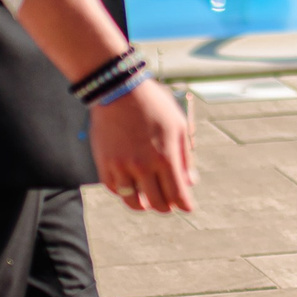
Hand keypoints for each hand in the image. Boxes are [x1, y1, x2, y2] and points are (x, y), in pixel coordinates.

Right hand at [90, 79, 194, 212]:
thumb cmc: (153, 105)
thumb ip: (185, 157)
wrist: (118, 90)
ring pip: (134, 202)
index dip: (185, 205)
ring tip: (149, 202)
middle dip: (167, 207)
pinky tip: (131, 187)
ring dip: (144, 205)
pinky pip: (115, 189)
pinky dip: (124, 193)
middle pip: (158, 203)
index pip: (178, 195)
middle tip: (170, 204)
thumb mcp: (178, 126)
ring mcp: (122, 167)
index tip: (188, 207)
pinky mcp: (105, 164)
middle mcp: (143, 166)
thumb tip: (190, 182)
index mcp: (166, 157)